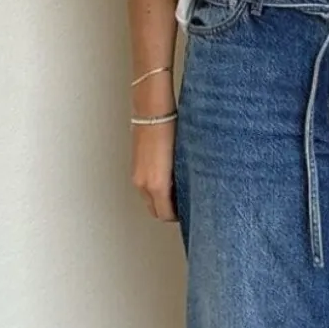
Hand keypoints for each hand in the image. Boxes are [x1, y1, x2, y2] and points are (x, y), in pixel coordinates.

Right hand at [131, 72, 178, 221]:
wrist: (152, 110)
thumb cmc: (171, 130)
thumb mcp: (184, 158)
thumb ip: (186, 180)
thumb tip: (193, 191)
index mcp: (157, 184)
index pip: (165, 215)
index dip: (179, 217)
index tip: (191, 214)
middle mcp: (143, 183)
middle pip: (155, 211)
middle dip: (170, 212)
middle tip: (186, 206)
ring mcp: (137, 176)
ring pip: (149, 200)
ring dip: (162, 201)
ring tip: (179, 192)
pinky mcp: (135, 167)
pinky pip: (145, 188)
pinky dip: (155, 191)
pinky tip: (169, 180)